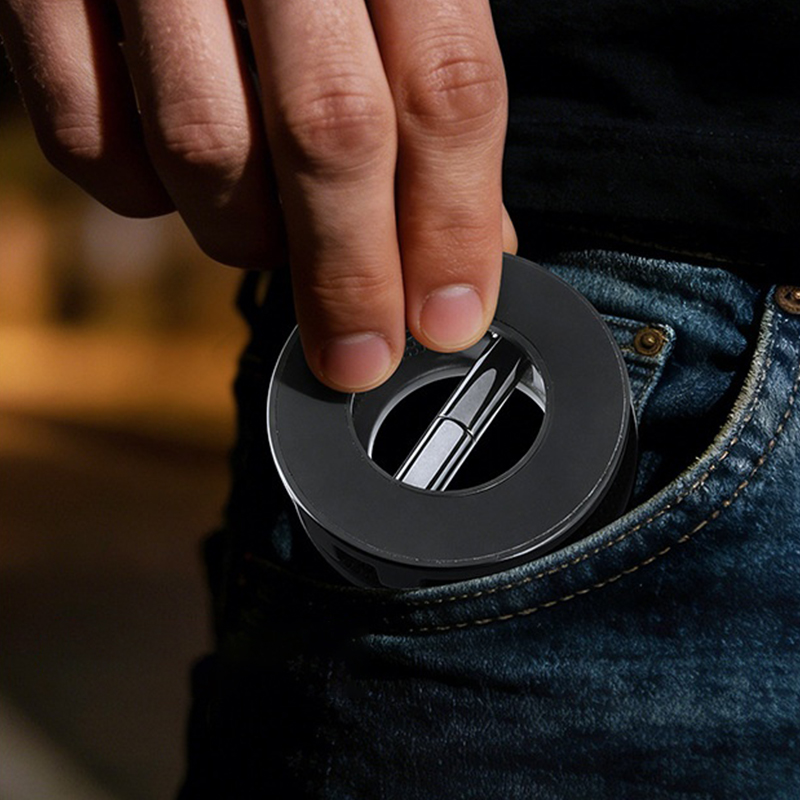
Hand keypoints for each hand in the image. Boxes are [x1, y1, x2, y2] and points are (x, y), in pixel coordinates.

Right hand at [0, 0, 515, 390]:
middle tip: (359, 358)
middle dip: (351, 274)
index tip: (449, 323)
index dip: (452, 226)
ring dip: (247, 234)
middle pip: (330, 134)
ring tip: (272, 235)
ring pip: (204, 151)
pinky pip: (88, 142)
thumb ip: (428, 99)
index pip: (444, 94)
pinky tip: (174, 178)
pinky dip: (139, 193)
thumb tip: (472, 250)